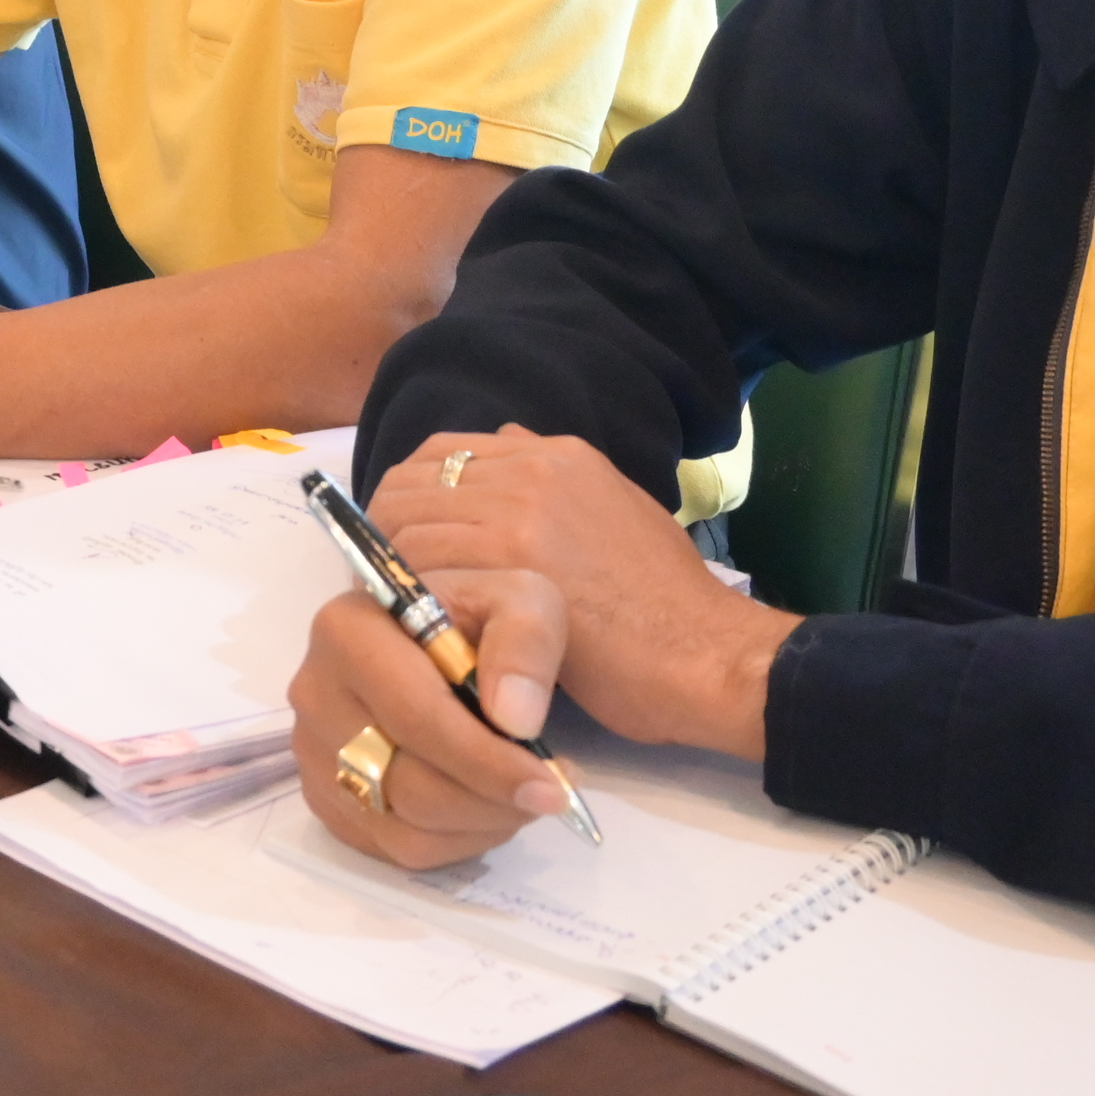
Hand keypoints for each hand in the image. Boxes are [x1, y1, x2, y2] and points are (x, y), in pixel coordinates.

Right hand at [288, 569, 575, 868]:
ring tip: (522, 796)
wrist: (431, 639)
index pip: (416, 717)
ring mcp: (312, 753)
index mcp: (349, 631)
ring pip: (405, 828)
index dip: (488, 762)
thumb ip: (525, 641)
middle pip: (407, 783)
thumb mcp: (520, 598)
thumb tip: (515, 719)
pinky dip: (456, 841)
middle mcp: (315, 694)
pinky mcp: (325, 798)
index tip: (550, 787)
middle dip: (491, 801)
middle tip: (549, 795)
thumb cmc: (476, 618)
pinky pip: (396, 847)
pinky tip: (486, 806)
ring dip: (480, 825)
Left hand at [367, 425, 790, 757]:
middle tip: (396, 594)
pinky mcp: (515, 565)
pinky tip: (426, 641)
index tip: (411, 547)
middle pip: (407, 488)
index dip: (410, 500)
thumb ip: (553, 483)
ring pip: (405, 533)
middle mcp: (533, 469)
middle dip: (388, 540)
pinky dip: (411, 610)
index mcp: (555, 455)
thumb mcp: (615, 511)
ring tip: (409, 624)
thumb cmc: (664, 604)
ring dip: (394, 580)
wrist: (705, 655)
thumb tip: (503, 440)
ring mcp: (521, 513)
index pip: (439, 453)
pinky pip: (423, 575)